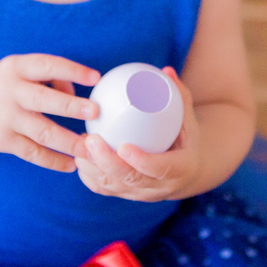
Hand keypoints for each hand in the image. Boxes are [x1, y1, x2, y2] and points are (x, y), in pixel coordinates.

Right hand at [0, 54, 99, 172]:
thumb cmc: (10, 85)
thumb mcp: (23, 70)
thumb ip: (51, 78)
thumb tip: (77, 97)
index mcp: (17, 67)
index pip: (47, 65)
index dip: (72, 71)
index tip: (95, 78)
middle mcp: (10, 91)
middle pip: (43, 100)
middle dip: (70, 106)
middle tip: (96, 112)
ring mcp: (6, 118)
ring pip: (41, 132)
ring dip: (68, 142)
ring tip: (90, 149)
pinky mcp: (3, 141)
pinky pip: (33, 153)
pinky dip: (54, 161)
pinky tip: (72, 165)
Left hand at [75, 66, 202, 201]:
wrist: (187, 170)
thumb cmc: (185, 136)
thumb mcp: (187, 117)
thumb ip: (178, 95)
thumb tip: (166, 70)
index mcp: (180, 169)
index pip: (160, 169)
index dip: (142, 161)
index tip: (124, 146)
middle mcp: (160, 188)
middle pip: (131, 180)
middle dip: (107, 162)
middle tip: (91, 139)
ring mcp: (141, 195)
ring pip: (113, 187)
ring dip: (93, 168)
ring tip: (79, 144)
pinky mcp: (126, 196)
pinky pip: (104, 189)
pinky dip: (89, 175)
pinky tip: (79, 156)